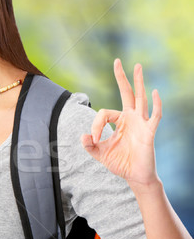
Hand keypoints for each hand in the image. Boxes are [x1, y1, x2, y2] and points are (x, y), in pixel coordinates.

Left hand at [81, 59, 161, 191]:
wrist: (136, 177)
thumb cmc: (120, 163)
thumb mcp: (100, 154)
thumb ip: (89, 145)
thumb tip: (83, 136)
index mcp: (119, 122)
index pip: (104, 113)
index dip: (95, 125)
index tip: (93, 138)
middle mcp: (131, 119)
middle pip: (127, 93)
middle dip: (121, 78)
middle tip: (117, 61)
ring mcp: (141, 123)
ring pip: (140, 99)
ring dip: (138, 82)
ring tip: (137, 66)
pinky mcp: (149, 132)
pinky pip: (154, 115)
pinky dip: (156, 104)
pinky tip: (154, 92)